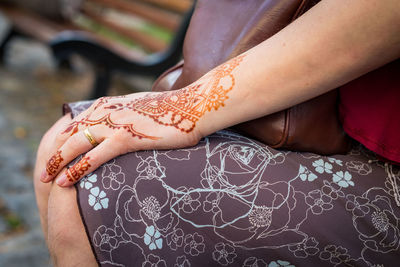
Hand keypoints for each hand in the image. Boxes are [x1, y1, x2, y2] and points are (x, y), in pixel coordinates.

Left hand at [40, 90, 202, 186]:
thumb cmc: (174, 110)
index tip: (57, 155)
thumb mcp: (143, 106)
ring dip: (57, 163)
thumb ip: (127, 113)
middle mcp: (106, 111)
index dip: (63, 140)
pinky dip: (76, 169)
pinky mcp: (125, 137)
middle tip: (43, 170)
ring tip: (46, 178)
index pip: (76, 123)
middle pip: (69, 134)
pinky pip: (93, 156)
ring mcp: (114, 124)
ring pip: (75, 145)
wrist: (193, 106)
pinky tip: (65, 181)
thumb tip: (126, 123)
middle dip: (53, 153)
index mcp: (109, 104)